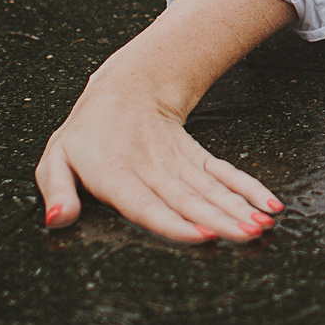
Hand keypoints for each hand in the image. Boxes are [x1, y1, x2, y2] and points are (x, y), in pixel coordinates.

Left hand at [35, 67, 281, 243]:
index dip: (176, 223)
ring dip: (240, 207)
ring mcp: (179, 164)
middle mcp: (152, 171)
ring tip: (262, 226)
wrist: (125, 89)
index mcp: (116, 175)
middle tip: (249, 235)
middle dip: (222, 219)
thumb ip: (56, 190)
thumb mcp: (56, 157)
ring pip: (212, 189)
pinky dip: (249, 188)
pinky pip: (226, 174)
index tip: (204, 236)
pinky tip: (269, 205)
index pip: (148, 205)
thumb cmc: (87, 133)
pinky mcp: (196, 159)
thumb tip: (55, 220)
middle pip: (190, 200)